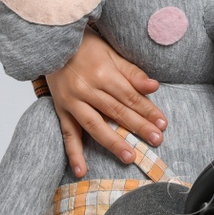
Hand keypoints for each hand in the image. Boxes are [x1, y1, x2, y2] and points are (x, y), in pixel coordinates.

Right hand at [44, 28, 166, 177]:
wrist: (51, 44)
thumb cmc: (85, 46)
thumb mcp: (111, 52)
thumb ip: (131, 72)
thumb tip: (154, 86)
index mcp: (102, 73)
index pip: (129, 96)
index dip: (147, 110)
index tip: (162, 123)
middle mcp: (86, 89)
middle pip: (116, 112)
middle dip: (138, 127)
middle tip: (156, 140)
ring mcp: (72, 102)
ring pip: (95, 125)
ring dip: (113, 143)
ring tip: (129, 157)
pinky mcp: (61, 110)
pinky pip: (67, 134)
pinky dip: (74, 154)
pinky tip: (82, 170)